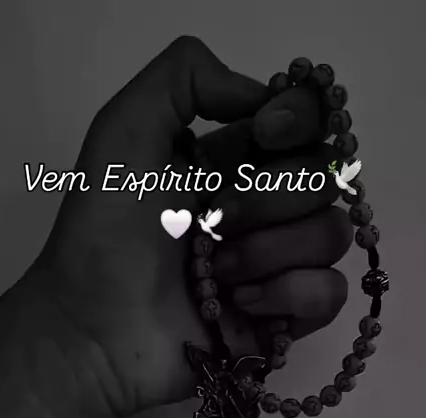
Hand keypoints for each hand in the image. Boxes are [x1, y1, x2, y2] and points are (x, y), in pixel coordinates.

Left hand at [36, 37, 352, 417]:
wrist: (93, 332)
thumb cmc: (105, 235)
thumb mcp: (123, 132)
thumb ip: (185, 77)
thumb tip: (261, 98)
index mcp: (229, 163)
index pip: (303, 123)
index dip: (298, 119)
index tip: (265, 133)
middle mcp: (259, 210)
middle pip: (324, 178)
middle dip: (270, 196)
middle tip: (212, 222)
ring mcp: (275, 267)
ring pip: (332, 234)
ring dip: (271, 249)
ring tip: (217, 274)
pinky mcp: (283, 322)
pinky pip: (330, 293)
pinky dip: (289, 294)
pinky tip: (239, 306)